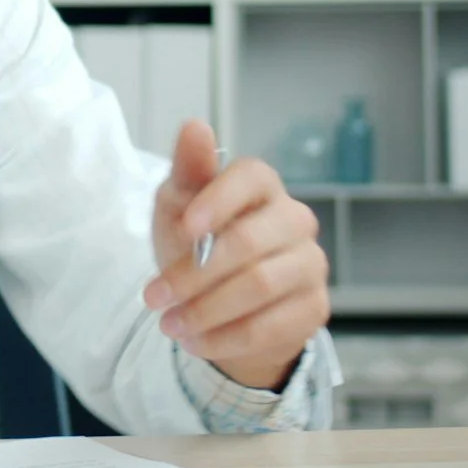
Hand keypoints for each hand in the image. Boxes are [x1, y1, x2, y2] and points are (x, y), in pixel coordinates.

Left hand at [141, 119, 329, 390]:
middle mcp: (295, 219)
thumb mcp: (179, 205)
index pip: (251, 177)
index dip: (218, 201)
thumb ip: (188, 170)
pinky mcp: (314, 307)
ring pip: (261, 287)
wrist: (219, 302)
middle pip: (250, 242)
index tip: (183, 228)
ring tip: (169, 324)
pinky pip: (272, 326)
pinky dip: (226, 338)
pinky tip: (196, 342)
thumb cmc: (197, 242)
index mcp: (262, 185)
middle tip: (153, 297)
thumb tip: (194, 125)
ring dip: (206, 311)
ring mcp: (310, 264)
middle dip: (194, 274)